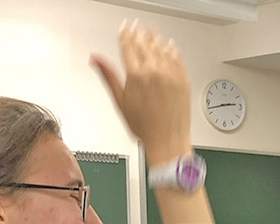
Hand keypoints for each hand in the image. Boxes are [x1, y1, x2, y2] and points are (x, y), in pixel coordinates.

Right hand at [91, 22, 190, 163]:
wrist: (168, 141)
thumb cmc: (145, 127)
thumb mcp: (120, 101)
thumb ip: (109, 76)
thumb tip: (96, 59)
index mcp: (136, 75)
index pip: (128, 46)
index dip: (125, 35)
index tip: (124, 29)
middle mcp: (154, 71)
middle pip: (144, 44)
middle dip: (139, 33)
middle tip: (136, 26)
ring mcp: (171, 75)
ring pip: (161, 48)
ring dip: (155, 38)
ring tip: (151, 31)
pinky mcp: (183, 80)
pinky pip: (177, 59)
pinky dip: (172, 50)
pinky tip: (169, 46)